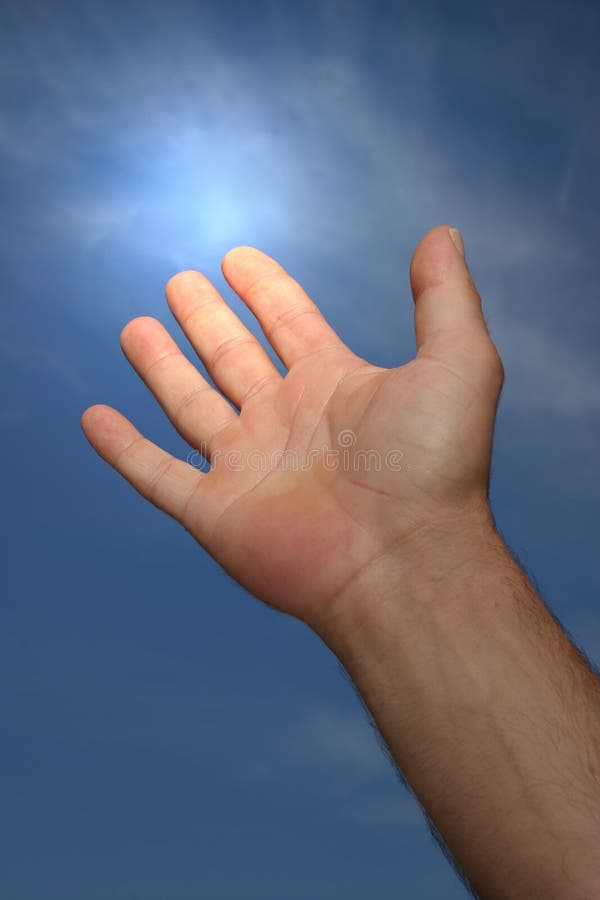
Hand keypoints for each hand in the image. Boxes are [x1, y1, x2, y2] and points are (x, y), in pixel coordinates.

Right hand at [82, 225, 503, 631]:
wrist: (402, 562)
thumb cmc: (434, 466)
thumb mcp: (458, 363)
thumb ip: (444, 298)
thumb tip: (443, 233)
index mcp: (334, 386)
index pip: (290, 322)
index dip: (265, 288)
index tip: (237, 258)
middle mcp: (286, 422)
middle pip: (233, 357)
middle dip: (206, 319)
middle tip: (179, 281)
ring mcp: (248, 468)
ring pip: (190, 406)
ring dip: (161, 368)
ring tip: (135, 328)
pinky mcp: (215, 513)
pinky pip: (157, 475)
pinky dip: (124, 449)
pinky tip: (95, 419)